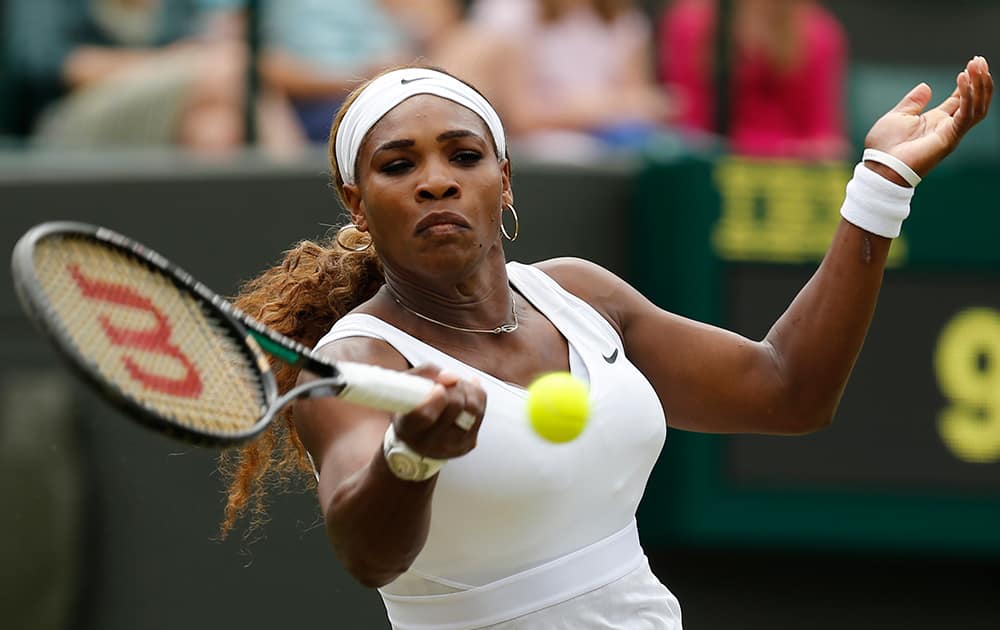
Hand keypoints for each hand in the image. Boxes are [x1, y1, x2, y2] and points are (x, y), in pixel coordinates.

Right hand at [392, 364, 485, 459]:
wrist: (418, 439)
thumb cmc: (410, 408)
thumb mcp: (406, 388)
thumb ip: (424, 374)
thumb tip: (452, 376)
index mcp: (408, 429)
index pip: (425, 415)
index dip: (436, 397)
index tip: (438, 388)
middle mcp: (430, 443)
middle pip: (455, 406)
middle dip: (454, 387)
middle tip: (446, 385)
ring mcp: (452, 445)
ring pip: (474, 408)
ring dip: (467, 390)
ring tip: (457, 387)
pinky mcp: (469, 443)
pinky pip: (482, 410)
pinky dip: (476, 395)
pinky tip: (466, 392)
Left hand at [864, 56, 992, 180]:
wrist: (881, 167)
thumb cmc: (885, 146)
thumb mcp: (897, 116)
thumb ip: (913, 102)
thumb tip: (926, 86)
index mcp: (934, 121)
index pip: (959, 99)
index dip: (968, 82)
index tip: (972, 63)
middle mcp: (946, 127)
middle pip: (973, 101)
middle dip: (979, 80)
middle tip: (979, 59)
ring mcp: (950, 133)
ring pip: (976, 107)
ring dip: (979, 85)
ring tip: (977, 65)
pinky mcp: (949, 138)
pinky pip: (965, 114)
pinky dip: (967, 96)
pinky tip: (964, 79)